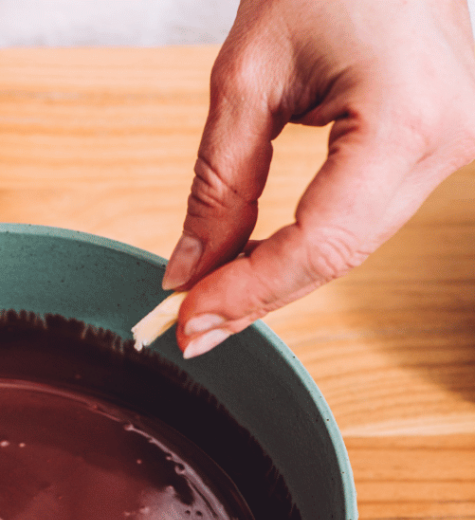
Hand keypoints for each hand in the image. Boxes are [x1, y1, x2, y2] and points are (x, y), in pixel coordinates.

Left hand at [161, 0, 474, 356]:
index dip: (245, 293)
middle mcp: (446, 141)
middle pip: (335, 257)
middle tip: (187, 327)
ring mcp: (452, 145)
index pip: (316, 245)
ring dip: (275, 280)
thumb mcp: (248, 77)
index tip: (185, 320)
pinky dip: (302, 248)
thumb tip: (187, 269)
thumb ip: (218, 184)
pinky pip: (362, 220)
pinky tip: (252, 266)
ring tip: (209, 301)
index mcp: (407, 120)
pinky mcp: (437, 144)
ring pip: (349, 248)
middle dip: (254, 298)